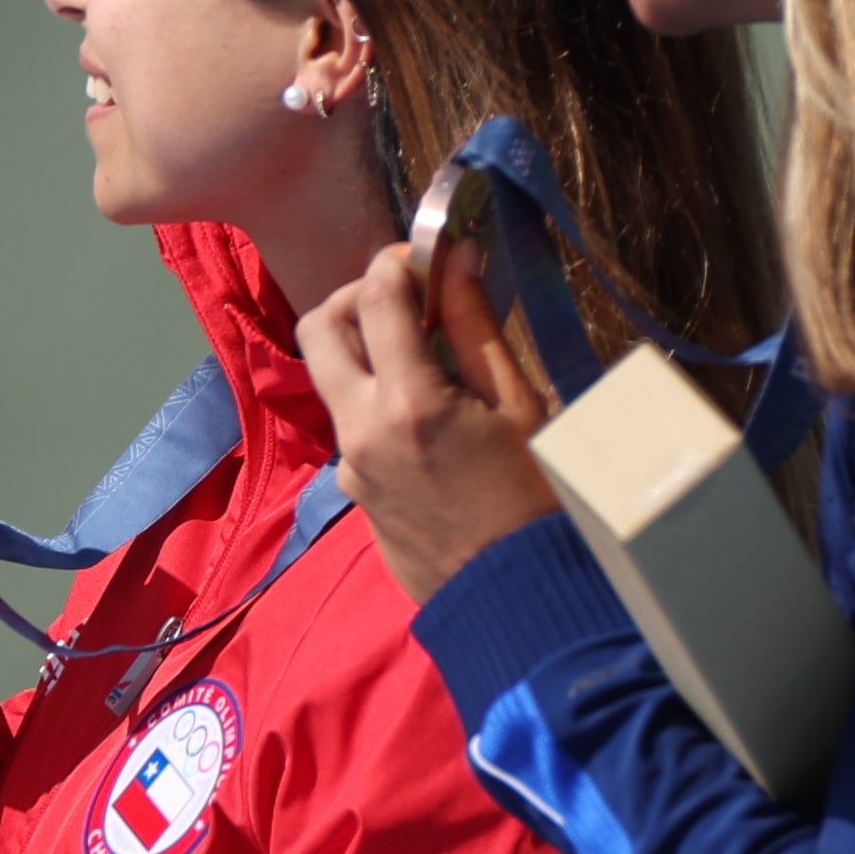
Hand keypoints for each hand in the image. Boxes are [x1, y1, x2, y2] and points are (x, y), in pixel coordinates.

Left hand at [301, 223, 562, 607]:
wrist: (512, 597)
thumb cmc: (535, 497)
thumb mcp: (519, 404)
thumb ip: (476, 326)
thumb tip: (454, 257)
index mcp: (408, 402)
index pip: (375, 297)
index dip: (397, 261)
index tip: (424, 256)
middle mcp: (361, 430)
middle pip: (319, 327)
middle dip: (355, 296)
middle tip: (403, 297)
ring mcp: (349, 464)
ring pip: (329, 377)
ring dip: (363, 347)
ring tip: (423, 353)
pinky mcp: (351, 490)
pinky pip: (349, 424)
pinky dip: (374, 396)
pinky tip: (426, 411)